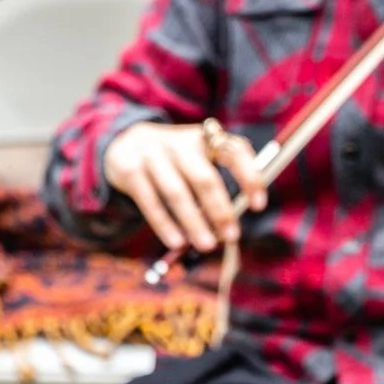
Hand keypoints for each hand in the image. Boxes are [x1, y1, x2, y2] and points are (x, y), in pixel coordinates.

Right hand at [104, 120, 267, 259]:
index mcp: (204, 138)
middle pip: (204, 177)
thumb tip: (228, 228)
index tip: (259, 206)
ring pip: (177, 192)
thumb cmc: (174, 162)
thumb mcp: (198, 160)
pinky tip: (177, 242)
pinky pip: (150, 201)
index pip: (234, 152)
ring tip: (206, 245)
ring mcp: (152, 154)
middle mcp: (179, 142)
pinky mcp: (130, 169)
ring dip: (194, 222)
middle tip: (231, 236)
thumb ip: (216, 186)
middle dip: (220, 210)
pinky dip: (165, 224)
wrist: (124, 142)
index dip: (250, 177)